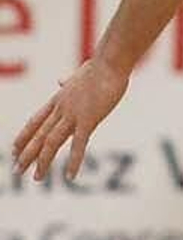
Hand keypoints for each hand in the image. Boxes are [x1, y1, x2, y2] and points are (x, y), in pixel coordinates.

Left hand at [13, 54, 128, 182]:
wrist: (111, 61)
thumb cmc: (100, 66)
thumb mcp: (79, 74)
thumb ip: (69, 80)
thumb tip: (60, 79)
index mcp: (59, 99)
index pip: (35, 121)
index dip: (24, 136)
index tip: (14, 149)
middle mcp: (61, 109)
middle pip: (39, 135)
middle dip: (26, 154)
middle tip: (16, 170)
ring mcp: (73, 115)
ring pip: (51, 142)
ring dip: (42, 161)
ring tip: (36, 178)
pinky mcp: (88, 120)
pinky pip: (79, 144)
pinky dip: (74, 161)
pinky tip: (70, 176)